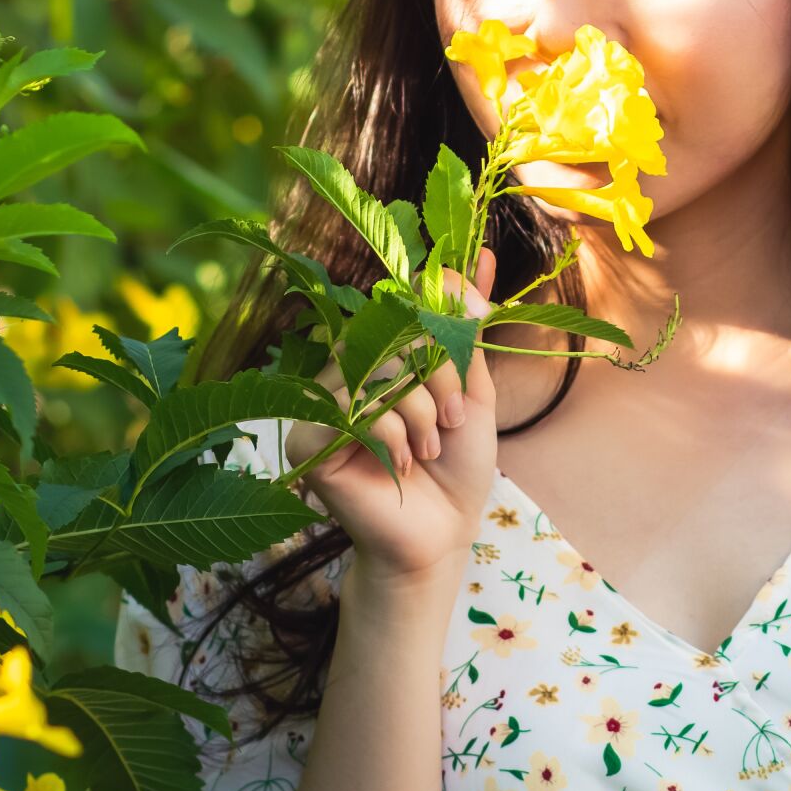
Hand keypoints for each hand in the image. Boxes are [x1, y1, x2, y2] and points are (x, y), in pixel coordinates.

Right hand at [281, 244, 499, 583]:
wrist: (442, 533)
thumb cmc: (457, 465)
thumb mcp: (472, 390)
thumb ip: (468, 328)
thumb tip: (481, 257)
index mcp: (381, 353)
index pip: (402, 300)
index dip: (439, 305)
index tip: (476, 322)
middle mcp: (346, 369)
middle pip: (393, 333)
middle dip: (439, 377)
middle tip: (453, 421)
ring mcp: (323, 403)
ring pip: (377, 372)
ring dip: (420, 414)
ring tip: (428, 449)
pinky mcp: (308, 440)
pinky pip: (356, 413)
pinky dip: (394, 438)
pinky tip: (403, 465)